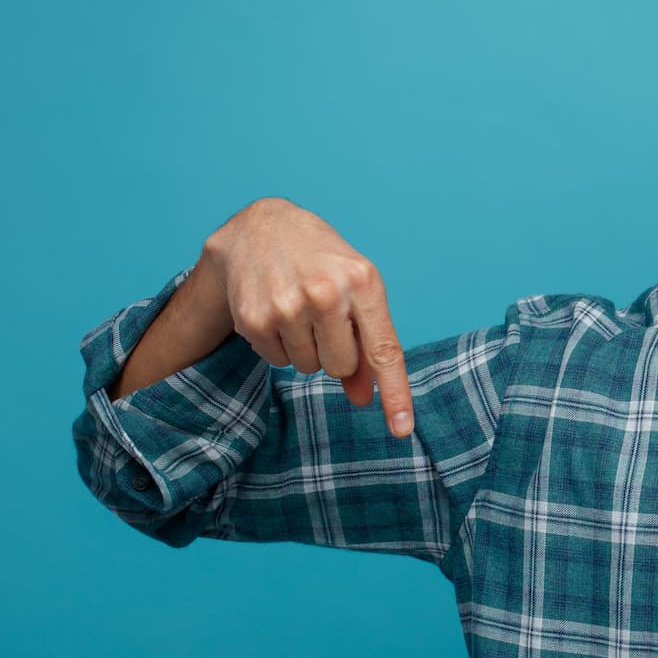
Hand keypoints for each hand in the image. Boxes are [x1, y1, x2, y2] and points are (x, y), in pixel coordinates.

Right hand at [200, 198, 416, 436]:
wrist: (261, 228)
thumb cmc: (321, 261)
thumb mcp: (356, 289)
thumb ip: (367, 342)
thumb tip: (365, 400)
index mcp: (363, 282)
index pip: (383, 350)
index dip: (395, 393)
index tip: (402, 429)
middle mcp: (326, 293)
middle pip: (341, 366)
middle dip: (336, 352)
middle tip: (324, 317)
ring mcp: (287, 307)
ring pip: (309, 367)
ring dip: (307, 348)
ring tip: (299, 307)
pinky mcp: (254, 319)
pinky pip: (278, 361)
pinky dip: (280, 344)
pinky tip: (276, 309)